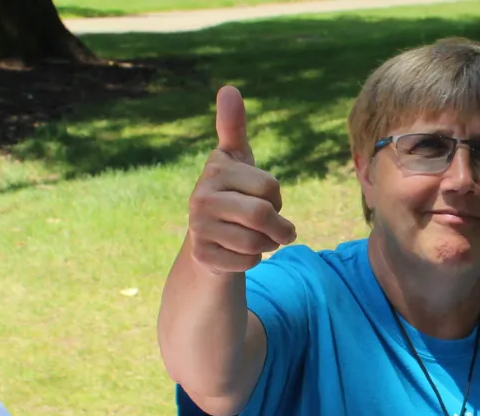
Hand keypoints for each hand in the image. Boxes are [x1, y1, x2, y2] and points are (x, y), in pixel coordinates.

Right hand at [184, 85, 296, 273]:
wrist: (209, 240)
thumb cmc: (232, 193)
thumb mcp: (236, 160)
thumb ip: (233, 127)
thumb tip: (228, 88)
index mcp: (214, 170)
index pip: (270, 187)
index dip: (277, 197)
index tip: (267, 199)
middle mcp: (200, 197)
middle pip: (262, 215)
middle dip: (280, 226)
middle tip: (281, 229)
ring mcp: (198, 228)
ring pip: (256, 242)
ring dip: (268, 244)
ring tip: (259, 239)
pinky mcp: (203, 256)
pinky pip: (247, 262)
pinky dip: (254, 261)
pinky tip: (240, 253)